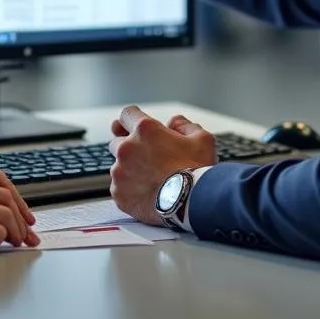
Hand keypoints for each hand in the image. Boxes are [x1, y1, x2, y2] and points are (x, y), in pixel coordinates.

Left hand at [108, 106, 216, 225]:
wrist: (192, 203)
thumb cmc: (197, 170)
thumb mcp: (202, 138)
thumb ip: (184, 125)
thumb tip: (172, 124)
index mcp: (144, 130)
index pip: (126, 114)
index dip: (131, 119)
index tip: (133, 125)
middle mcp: (127, 148)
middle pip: (117, 141)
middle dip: (129, 146)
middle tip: (146, 157)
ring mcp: (120, 172)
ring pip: (118, 166)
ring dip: (129, 169)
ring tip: (150, 180)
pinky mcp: (118, 193)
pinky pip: (118, 187)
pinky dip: (129, 189)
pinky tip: (146, 194)